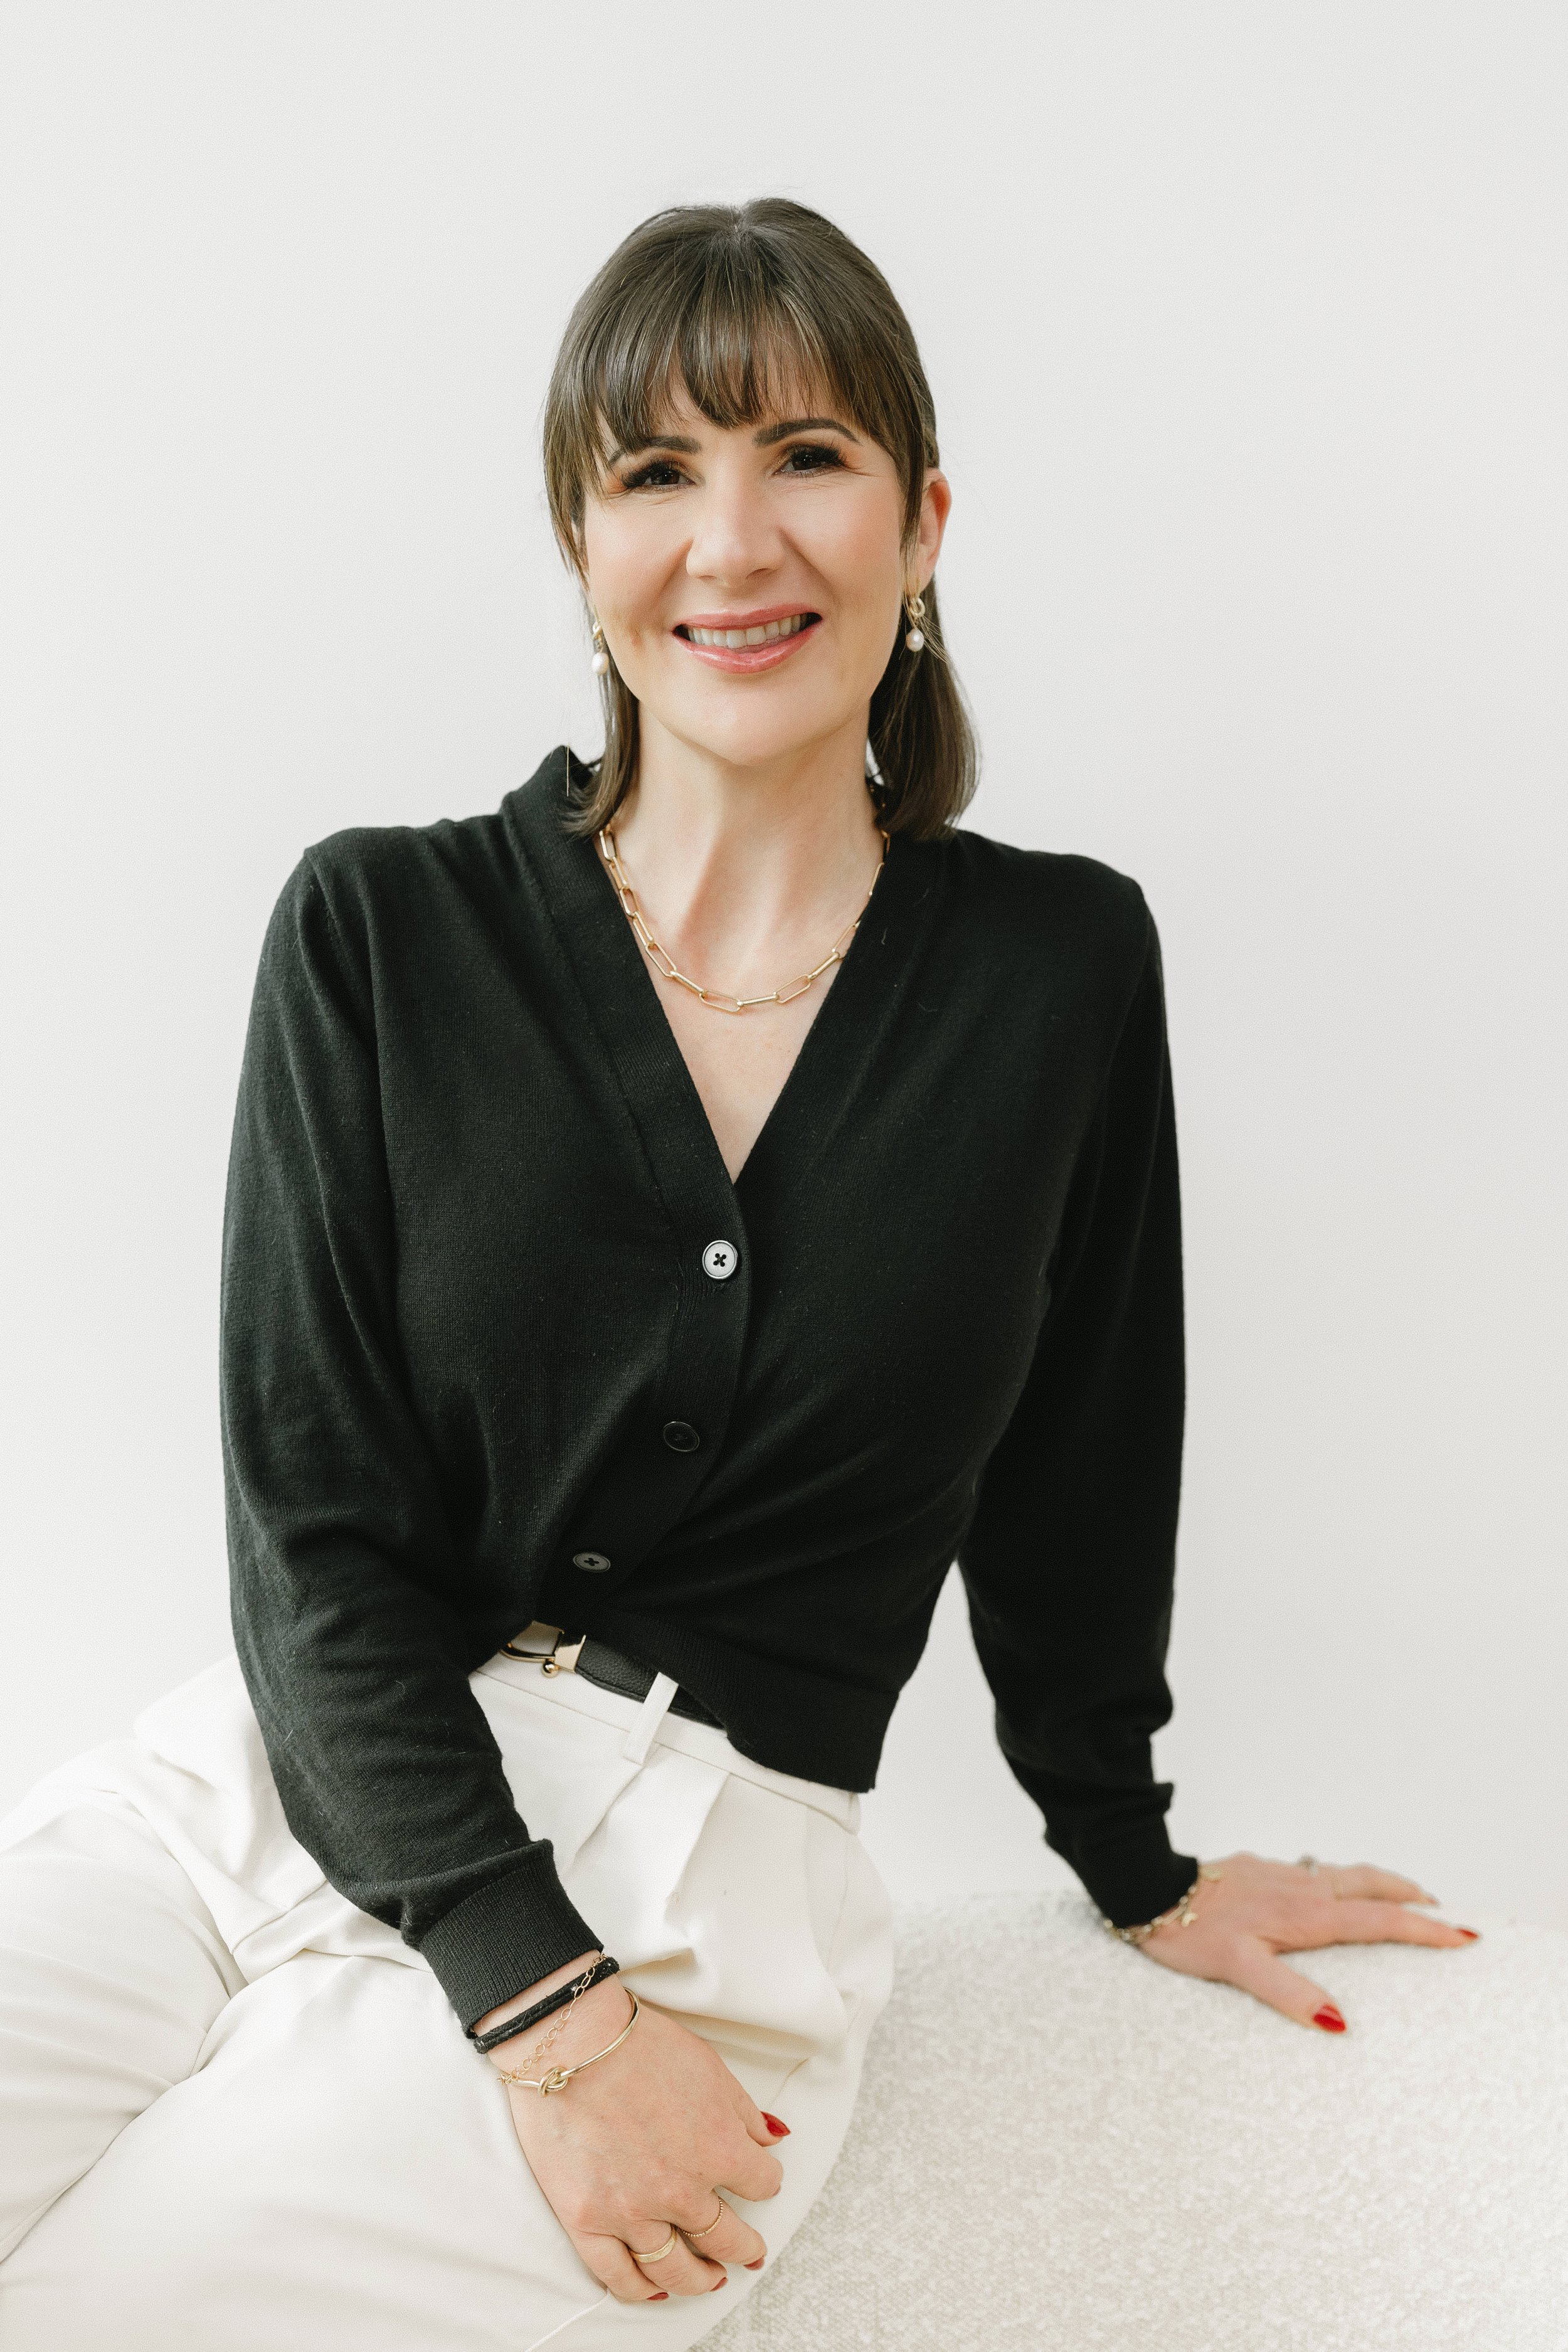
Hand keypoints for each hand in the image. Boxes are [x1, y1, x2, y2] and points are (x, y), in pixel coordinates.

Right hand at [477, 1959, 784, 2302]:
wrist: (570, 2039)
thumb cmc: (639, 2043)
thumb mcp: (709, 2065)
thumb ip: (744, 2111)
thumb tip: (773, 2139)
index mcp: (718, 2149)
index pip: (763, 2185)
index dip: (765, 2182)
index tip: (761, 2183)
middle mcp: (681, 2191)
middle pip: (727, 2238)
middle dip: (744, 2247)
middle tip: (749, 2252)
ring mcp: (632, 2212)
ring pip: (677, 2270)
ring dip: (701, 2280)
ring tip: (711, 2280)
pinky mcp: (587, 2221)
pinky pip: (619, 2276)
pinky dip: (641, 2290)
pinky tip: (654, 2289)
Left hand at [1137, 1851, 1479, 2028]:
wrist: (1147, 1886)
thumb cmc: (1191, 1933)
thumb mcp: (1240, 1969)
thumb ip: (1290, 1994)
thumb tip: (1339, 2023)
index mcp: (1306, 1913)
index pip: (1378, 1921)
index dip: (1422, 1930)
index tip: (1462, 1935)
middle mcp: (1301, 1887)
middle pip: (1369, 1885)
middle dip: (1408, 1895)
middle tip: (1439, 1909)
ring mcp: (1280, 1873)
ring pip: (1342, 1873)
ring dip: (1377, 1883)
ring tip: (1397, 1894)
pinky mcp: (1259, 1868)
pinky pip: (1313, 1871)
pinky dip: (1340, 1880)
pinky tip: (1327, 1889)